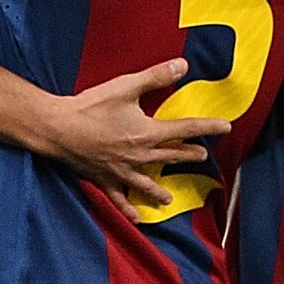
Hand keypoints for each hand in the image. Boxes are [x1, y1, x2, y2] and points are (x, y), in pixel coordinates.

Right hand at [39, 57, 231, 216]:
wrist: (58, 128)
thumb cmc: (91, 107)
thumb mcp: (126, 87)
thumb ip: (156, 77)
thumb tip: (183, 65)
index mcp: (147, 133)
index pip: (186, 129)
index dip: (208, 127)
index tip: (226, 127)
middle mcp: (139, 156)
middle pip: (170, 156)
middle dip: (188, 156)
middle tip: (203, 157)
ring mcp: (121, 171)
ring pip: (146, 184)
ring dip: (159, 191)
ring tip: (168, 200)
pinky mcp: (104, 179)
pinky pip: (119, 199)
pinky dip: (127, 209)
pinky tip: (135, 218)